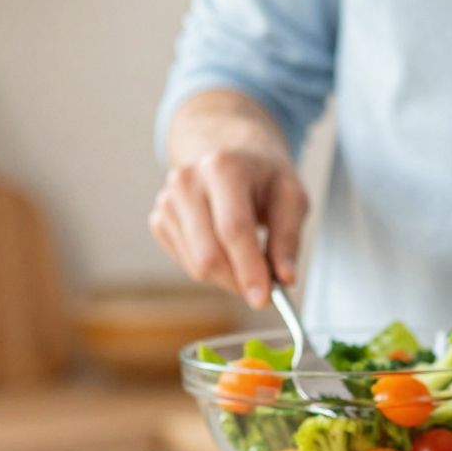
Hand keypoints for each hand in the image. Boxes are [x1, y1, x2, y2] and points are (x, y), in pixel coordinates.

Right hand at [148, 148, 307, 309]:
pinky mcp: (159, 219)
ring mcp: (167, 200)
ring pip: (197, 265)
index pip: (233, 229)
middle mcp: (187, 181)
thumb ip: (289, 238)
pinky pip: (187, 263)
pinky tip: (225, 247)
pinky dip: (212, 268)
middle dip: (240, 280)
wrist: (228, 152)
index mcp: (223, 168)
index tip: (264, 298)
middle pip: (209, 254)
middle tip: (266, 287)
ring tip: (250, 257)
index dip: (249, 268)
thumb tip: (285, 278)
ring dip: (229, 276)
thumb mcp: (292, 197)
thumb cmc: (264, 176)